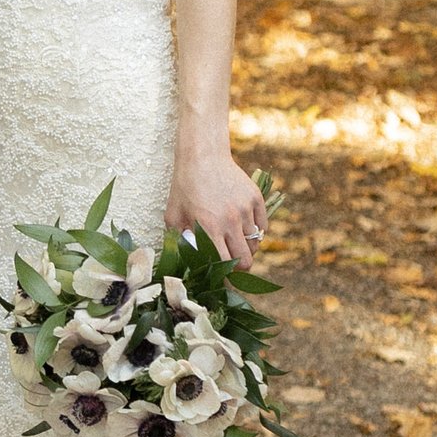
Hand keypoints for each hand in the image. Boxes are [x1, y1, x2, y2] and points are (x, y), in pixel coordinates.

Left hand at [165, 144, 265, 269]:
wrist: (203, 155)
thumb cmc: (184, 187)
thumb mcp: (173, 215)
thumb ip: (179, 241)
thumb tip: (187, 263)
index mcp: (209, 228)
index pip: (225, 265)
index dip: (225, 277)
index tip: (223, 280)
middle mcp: (231, 221)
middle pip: (247, 261)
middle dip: (240, 268)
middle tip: (232, 264)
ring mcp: (246, 209)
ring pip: (256, 244)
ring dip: (246, 248)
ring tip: (234, 242)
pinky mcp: (256, 198)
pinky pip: (263, 226)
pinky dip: (255, 231)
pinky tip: (242, 226)